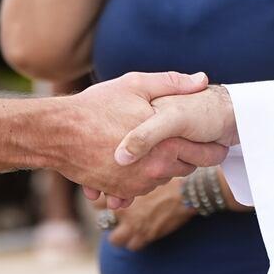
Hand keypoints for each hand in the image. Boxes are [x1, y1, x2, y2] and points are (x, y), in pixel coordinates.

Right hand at [60, 72, 226, 205]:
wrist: (59, 133)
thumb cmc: (97, 106)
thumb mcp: (135, 85)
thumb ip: (172, 83)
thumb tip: (202, 80)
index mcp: (166, 142)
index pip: (206, 153)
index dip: (212, 146)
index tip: (214, 140)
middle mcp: (156, 169)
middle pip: (186, 168)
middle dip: (185, 155)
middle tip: (177, 139)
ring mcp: (138, 185)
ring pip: (163, 178)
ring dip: (161, 166)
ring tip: (151, 147)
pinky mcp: (121, 193)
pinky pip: (141, 188)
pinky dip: (140, 176)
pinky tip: (132, 160)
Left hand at [93, 179, 193, 250]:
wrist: (184, 193)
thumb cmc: (165, 177)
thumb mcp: (142, 172)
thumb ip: (128, 177)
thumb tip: (120, 171)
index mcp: (119, 194)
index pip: (96, 202)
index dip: (100, 201)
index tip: (104, 200)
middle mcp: (123, 213)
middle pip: (104, 222)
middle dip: (108, 219)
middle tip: (114, 215)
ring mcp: (134, 227)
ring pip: (116, 239)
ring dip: (120, 234)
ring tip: (125, 227)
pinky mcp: (147, 236)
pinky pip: (133, 245)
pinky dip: (135, 241)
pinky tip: (140, 232)